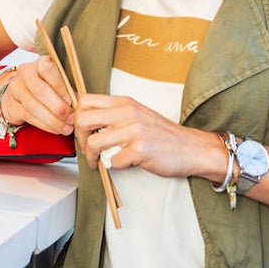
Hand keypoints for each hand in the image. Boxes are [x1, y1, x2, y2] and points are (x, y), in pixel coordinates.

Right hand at [0, 57, 75, 133]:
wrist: (20, 93)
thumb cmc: (45, 85)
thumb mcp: (57, 80)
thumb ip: (67, 88)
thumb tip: (79, 102)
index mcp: (40, 62)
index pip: (48, 69)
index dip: (60, 86)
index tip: (72, 100)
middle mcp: (25, 73)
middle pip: (40, 90)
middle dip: (58, 107)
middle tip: (71, 118)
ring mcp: (16, 89)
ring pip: (33, 106)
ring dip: (53, 120)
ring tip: (66, 127)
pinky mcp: (11, 106)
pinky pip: (29, 117)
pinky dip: (45, 125)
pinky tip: (55, 129)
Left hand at [74, 93, 222, 180]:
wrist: (191, 148)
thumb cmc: (162, 135)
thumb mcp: (137, 115)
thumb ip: (114, 115)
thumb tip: (86, 122)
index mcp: (124, 102)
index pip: (85, 100)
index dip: (76, 117)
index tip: (82, 131)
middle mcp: (128, 112)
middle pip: (82, 120)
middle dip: (79, 139)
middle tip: (86, 149)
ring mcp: (134, 131)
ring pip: (94, 143)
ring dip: (92, 157)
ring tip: (98, 162)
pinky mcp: (140, 150)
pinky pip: (113, 161)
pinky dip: (115, 166)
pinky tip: (124, 164)